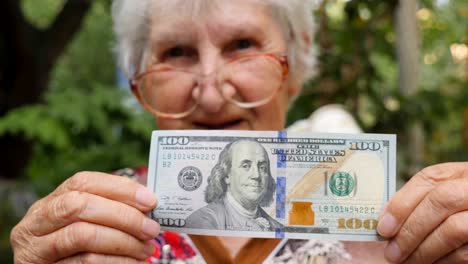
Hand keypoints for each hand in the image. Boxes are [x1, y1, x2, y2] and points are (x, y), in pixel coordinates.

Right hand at [10, 171, 159, 262]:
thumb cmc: (77, 251)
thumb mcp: (88, 224)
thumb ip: (109, 212)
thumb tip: (148, 206)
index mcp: (51, 202)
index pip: (83, 182)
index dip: (120, 188)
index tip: (150, 200)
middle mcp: (36, 221)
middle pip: (80, 206)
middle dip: (123, 215)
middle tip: (151, 229)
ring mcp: (35, 248)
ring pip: (82, 234)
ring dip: (123, 241)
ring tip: (145, 249)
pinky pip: (85, 261)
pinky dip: (115, 261)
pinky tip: (133, 263)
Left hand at [377, 162, 467, 262]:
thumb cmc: (461, 207)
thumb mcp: (446, 193)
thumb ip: (421, 200)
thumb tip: (386, 221)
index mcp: (462, 172)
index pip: (429, 179)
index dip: (402, 203)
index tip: (382, 227)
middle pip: (441, 201)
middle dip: (411, 229)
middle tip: (391, 252)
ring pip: (454, 229)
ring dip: (424, 250)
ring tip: (406, 261)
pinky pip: (466, 252)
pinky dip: (444, 260)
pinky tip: (430, 263)